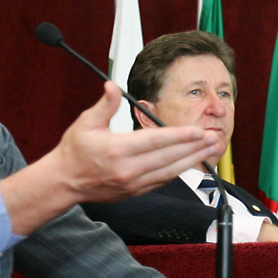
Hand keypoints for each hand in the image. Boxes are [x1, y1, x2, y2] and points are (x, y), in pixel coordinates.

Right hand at [51, 84, 216, 201]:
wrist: (64, 182)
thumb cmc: (74, 151)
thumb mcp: (86, 123)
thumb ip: (104, 105)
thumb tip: (112, 86)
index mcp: (117, 150)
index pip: (155, 142)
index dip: (179, 136)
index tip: (198, 131)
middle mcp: (128, 169)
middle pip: (168, 157)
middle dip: (194, 148)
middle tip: (213, 138)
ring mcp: (133, 183)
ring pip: (170, 172)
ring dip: (193, 160)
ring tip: (211, 150)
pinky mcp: (135, 192)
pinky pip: (162, 181)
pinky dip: (179, 172)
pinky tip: (192, 162)